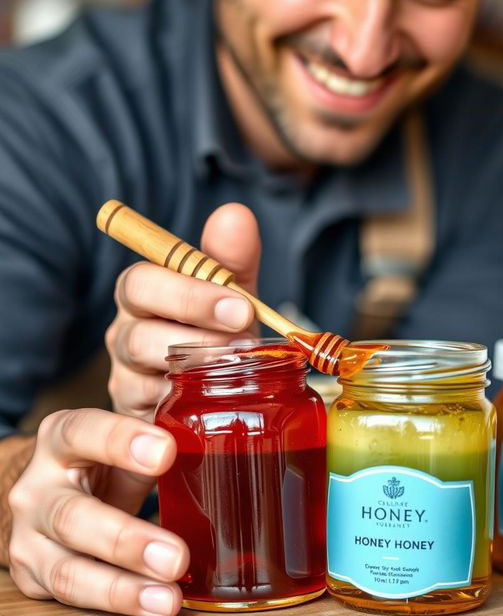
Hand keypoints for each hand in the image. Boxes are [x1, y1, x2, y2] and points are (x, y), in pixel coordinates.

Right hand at [8, 408, 187, 615]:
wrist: (64, 486)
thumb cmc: (110, 451)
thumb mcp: (132, 419)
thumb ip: (157, 398)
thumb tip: (200, 364)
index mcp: (62, 436)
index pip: (83, 432)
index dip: (121, 442)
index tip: (167, 452)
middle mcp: (38, 487)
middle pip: (71, 515)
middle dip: (125, 540)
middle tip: (177, 556)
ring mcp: (31, 536)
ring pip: (68, 569)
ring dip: (121, 589)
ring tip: (168, 599)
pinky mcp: (36, 574)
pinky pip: (72, 595)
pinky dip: (116, 604)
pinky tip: (152, 606)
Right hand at [106, 203, 259, 420]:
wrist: (212, 394)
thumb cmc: (219, 337)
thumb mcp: (231, 299)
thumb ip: (230, 261)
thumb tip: (235, 213)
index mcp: (144, 298)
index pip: (142, 283)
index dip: (190, 294)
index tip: (241, 307)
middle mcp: (126, 337)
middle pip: (136, 334)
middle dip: (194, 339)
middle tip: (243, 345)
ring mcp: (126, 382)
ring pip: (139, 379)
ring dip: (191, 376)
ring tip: (234, 374)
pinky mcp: (135, 422)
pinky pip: (150, 421)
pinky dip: (184, 413)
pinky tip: (214, 408)